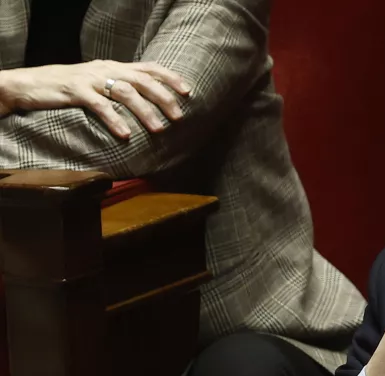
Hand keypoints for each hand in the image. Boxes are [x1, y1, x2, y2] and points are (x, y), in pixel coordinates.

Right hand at [0, 60, 189, 138]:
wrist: (31, 84)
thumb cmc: (70, 88)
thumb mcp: (100, 83)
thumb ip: (122, 89)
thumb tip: (151, 105)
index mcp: (115, 67)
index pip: (149, 68)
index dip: (170, 78)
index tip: (188, 91)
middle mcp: (106, 69)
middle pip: (142, 80)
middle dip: (164, 98)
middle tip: (179, 117)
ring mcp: (91, 79)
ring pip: (125, 92)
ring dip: (145, 112)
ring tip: (159, 129)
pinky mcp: (75, 91)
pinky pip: (99, 105)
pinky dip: (115, 120)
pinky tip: (125, 135)